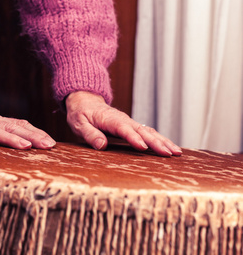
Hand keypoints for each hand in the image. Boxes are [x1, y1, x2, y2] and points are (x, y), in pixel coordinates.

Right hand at [0, 107, 55, 149]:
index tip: (53, 143)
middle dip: (33, 136)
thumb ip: (5, 135)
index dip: (38, 133)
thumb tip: (28, 146)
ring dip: (12, 138)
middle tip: (49, 146)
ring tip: (26, 146)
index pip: (22, 125)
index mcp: (0, 122)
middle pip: (15, 127)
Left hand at [65, 91, 181, 155]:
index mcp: (110, 119)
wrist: (85, 100)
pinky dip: (160, 140)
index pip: (123, 129)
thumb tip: (101, 145)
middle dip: (157, 142)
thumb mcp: (79, 124)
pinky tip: (170, 148)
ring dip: (163, 141)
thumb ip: (90, 134)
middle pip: (142, 131)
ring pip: (149, 132)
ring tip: (176, 152)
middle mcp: (123, 119)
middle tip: (169, 153)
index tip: (143, 148)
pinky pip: (148, 133)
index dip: (133, 138)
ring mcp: (129, 122)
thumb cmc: (80, 113)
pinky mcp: (132, 127)